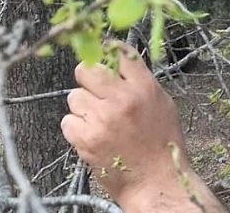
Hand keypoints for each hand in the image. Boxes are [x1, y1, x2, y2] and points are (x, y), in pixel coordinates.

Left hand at [61, 43, 192, 208]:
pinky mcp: (86, 140)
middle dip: (87, 76)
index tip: (103, 53)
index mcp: (144, 87)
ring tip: (97, 117)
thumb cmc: (162, 142)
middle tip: (93, 87)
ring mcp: (102, 119)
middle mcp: (122, 99)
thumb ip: (141, 82)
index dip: (108, 51)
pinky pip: (67, 121)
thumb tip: (120, 64)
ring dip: (82, 105)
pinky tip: (91, 133)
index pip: (119, 53)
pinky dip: (76, 127)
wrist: (155, 179)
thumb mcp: (162, 102)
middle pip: (87, 69)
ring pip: (73, 96)